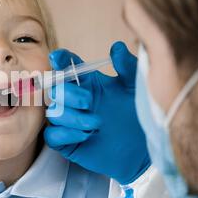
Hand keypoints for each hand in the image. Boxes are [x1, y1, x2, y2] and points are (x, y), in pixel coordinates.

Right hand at [44, 41, 150, 184]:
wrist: (145, 150)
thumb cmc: (142, 115)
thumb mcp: (138, 88)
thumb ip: (128, 66)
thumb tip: (117, 47)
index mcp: (88, 82)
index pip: (66, 66)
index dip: (60, 60)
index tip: (58, 58)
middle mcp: (75, 100)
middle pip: (54, 89)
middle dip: (69, 94)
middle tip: (89, 103)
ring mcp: (69, 121)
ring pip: (53, 113)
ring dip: (73, 118)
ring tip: (97, 125)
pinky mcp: (67, 143)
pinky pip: (52, 135)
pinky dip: (66, 134)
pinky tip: (85, 136)